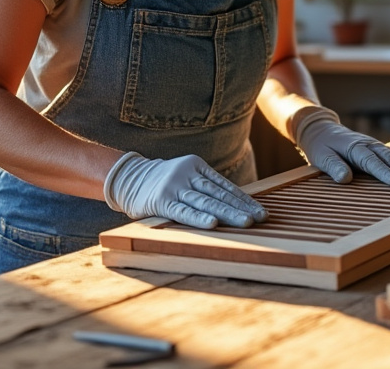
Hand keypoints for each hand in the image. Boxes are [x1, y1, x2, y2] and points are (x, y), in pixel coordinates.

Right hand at [103, 152, 267, 228]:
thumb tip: (236, 203)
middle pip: (219, 194)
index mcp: (197, 166)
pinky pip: (183, 210)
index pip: (225, 186)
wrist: (129, 177)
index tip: (261, 212)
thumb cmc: (164, 182)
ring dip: (227, 213)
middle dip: (241, 208)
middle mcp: (187, 174)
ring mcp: (174, 186)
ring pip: (205, 201)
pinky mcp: (162, 201)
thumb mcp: (186, 176)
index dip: (244, 200)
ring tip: (245, 222)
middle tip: (260, 218)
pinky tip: (212, 224)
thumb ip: (206, 186)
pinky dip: (198, 217)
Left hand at [294, 109, 389, 184]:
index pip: (371, 162)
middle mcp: (369, 145)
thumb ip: (333, 167)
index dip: (385, 172)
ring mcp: (377, 146)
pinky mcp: (381, 149)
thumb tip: (344, 178)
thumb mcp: (321, 157)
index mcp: (354, 148)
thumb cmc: (320, 146)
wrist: (322, 129)